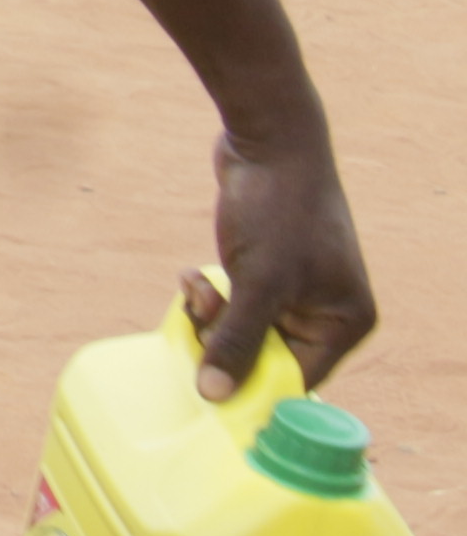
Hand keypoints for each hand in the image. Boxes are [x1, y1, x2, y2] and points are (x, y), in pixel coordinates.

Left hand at [195, 123, 371, 393]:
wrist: (269, 139)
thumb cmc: (278, 208)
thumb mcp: (258, 280)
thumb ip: (239, 339)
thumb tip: (216, 395)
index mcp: (343, 324)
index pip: (296, 379)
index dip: (251, 384)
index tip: (207, 384)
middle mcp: (327, 312)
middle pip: (265, 357)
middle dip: (222, 338)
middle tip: (197, 308)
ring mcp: (297, 290)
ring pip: (243, 329)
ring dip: (210, 314)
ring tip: (193, 285)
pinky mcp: (267, 270)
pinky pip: (234, 303)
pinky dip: (209, 294)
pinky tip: (191, 276)